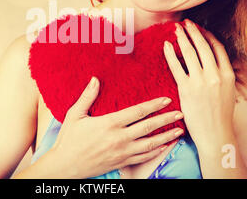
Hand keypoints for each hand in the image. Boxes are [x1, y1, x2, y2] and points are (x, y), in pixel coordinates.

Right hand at [49, 76, 183, 178]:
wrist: (65, 166)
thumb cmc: (68, 140)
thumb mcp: (75, 115)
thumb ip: (87, 96)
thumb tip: (95, 79)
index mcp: (109, 124)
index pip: (137, 112)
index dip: (154, 105)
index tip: (166, 99)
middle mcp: (119, 139)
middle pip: (149, 127)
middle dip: (166, 119)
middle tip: (181, 113)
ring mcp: (122, 153)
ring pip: (150, 144)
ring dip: (166, 137)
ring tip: (179, 131)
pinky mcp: (121, 163)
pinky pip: (143, 157)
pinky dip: (157, 152)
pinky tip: (164, 147)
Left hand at [163, 19, 236, 151]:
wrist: (215, 134)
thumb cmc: (221, 115)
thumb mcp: (229, 91)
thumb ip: (222, 75)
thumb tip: (213, 61)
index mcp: (228, 74)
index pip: (217, 48)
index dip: (207, 35)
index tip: (200, 29)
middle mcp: (215, 75)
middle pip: (203, 45)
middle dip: (193, 31)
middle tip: (185, 22)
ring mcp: (200, 81)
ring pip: (190, 52)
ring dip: (182, 37)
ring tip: (176, 29)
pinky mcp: (186, 88)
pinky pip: (176, 66)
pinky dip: (170, 53)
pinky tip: (166, 45)